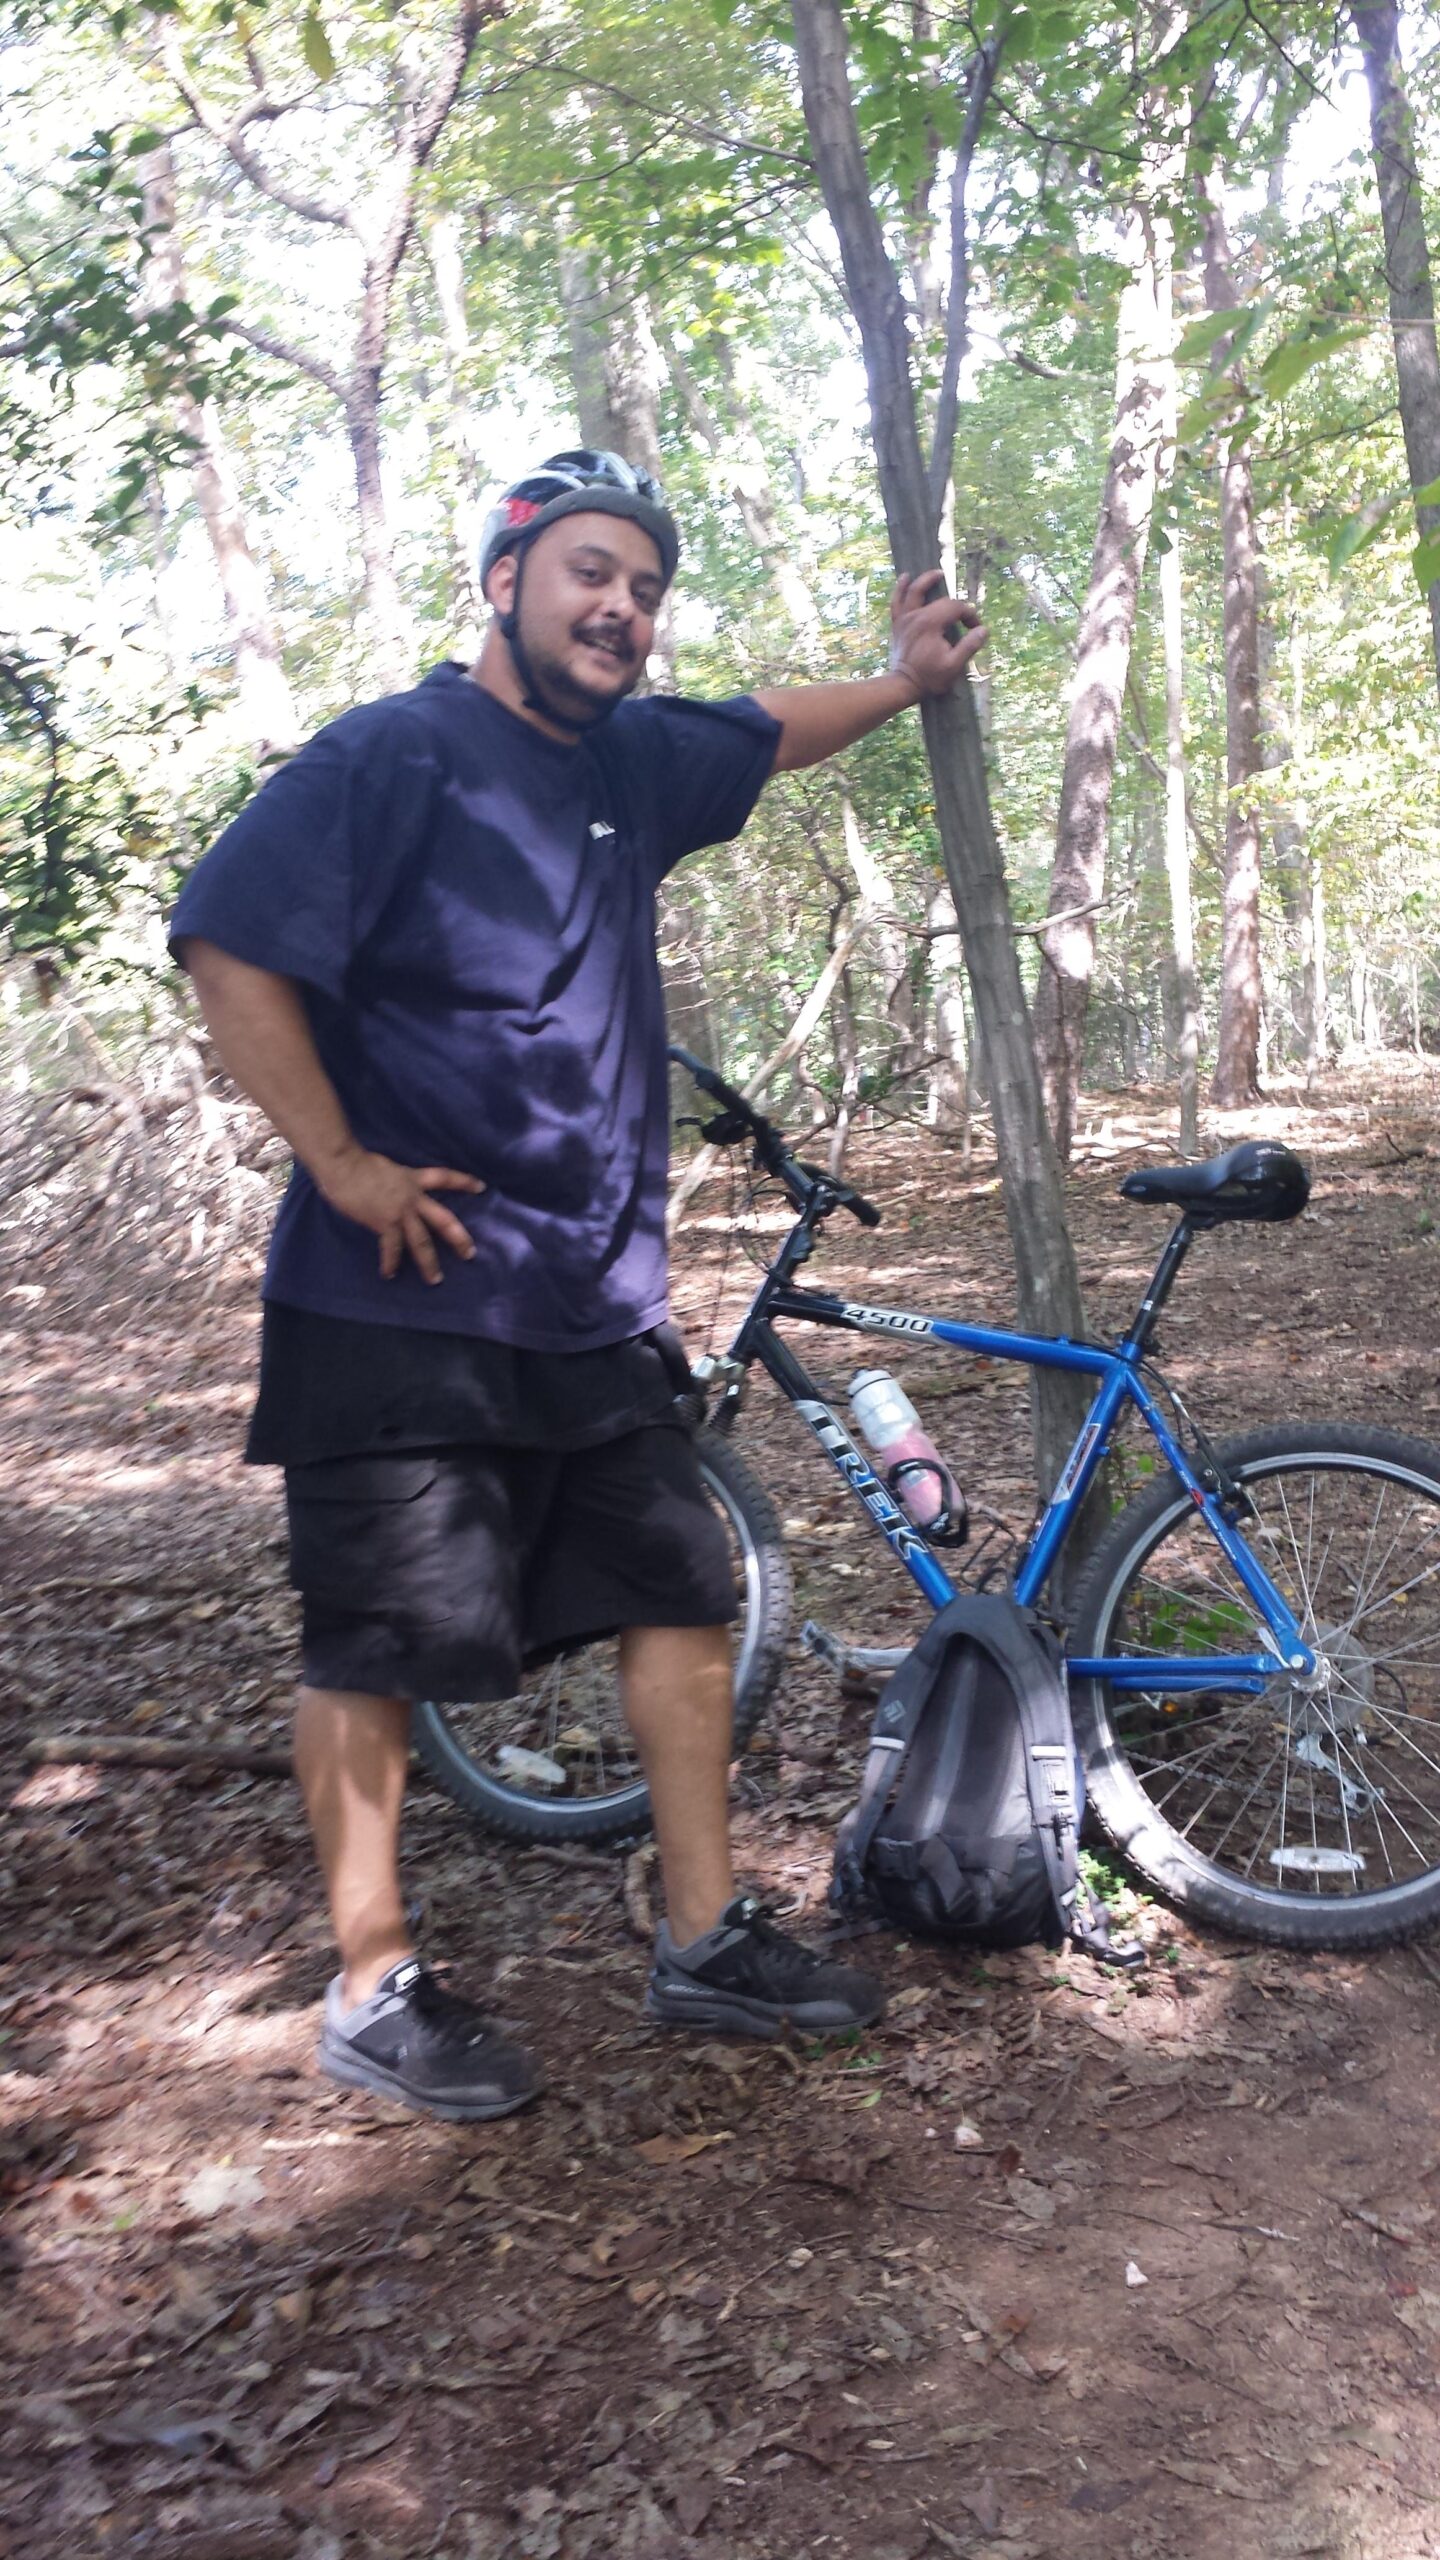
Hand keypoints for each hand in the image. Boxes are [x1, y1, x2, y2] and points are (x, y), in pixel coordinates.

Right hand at [315, 1145, 483, 1284]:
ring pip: (422, 1241)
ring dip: (429, 1262)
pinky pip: (391, 1248)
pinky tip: (390, 1274)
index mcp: (413, 1179)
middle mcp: (413, 1197)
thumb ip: (394, 1181)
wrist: (344, 1165)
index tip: (480, 1187)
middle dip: (458, 1237)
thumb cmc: (357, 1163)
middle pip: (443, 1219)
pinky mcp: (384, 1223)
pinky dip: (390, 1263)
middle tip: (469, 1253)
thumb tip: (389, 1191)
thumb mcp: (386, 1167)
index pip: (444, 1177)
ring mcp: (400, 1212)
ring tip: (435, 1279)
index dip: (463, 1182)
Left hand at [887, 570, 987, 699]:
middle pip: (941, 600)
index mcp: (931, 623)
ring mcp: (905, 618)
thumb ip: (969, 646)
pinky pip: (896, 601)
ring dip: (926, 580)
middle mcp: (917, 615)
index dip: (970, 615)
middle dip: (958, 607)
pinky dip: (900, 588)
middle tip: (966, 619)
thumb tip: (983, 630)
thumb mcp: (954, 665)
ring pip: (915, 591)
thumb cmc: (930, 677)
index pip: (956, 608)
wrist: (903, 685)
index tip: (976, 629)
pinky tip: (905, 577)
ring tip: (938, 573)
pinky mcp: (898, 624)